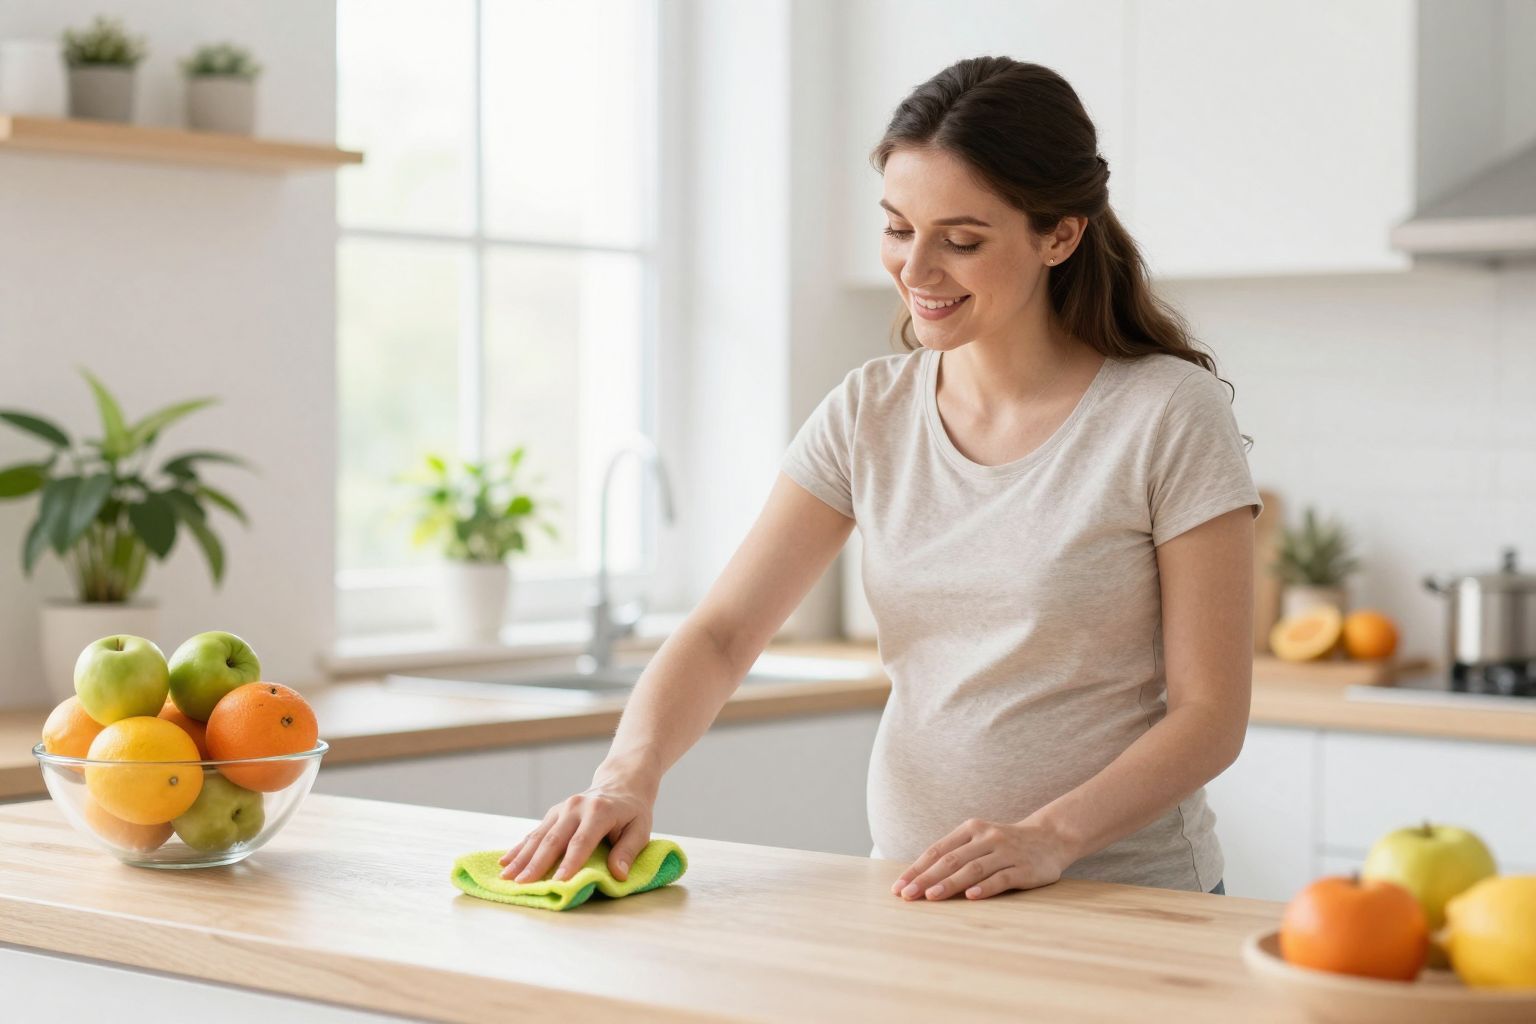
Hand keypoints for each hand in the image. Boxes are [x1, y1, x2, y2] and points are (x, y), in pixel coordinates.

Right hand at [498, 773, 656, 883]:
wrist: (621, 785)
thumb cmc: (632, 813)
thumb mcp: (640, 830)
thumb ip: (628, 851)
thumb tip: (618, 874)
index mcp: (599, 811)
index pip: (581, 841)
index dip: (569, 863)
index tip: (558, 882)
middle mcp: (575, 807)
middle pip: (553, 839)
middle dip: (536, 864)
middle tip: (521, 884)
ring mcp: (561, 808)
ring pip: (539, 836)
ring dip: (522, 858)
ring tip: (506, 877)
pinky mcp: (553, 813)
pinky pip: (535, 832)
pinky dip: (519, 848)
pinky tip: (505, 861)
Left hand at [890, 817, 1075, 901]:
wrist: (1051, 837)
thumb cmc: (1006, 844)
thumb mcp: (979, 840)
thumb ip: (955, 854)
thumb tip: (920, 878)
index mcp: (971, 829)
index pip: (937, 850)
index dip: (917, 869)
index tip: (898, 887)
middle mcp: (986, 837)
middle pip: (951, 859)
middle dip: (926, 878)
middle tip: (907, 895)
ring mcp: (1006, 852)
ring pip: (973, 868)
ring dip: (950, 883)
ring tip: (931, 896)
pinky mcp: (1024, 868)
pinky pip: (1002, 878)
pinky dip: (985, 887)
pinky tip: (971, 897)